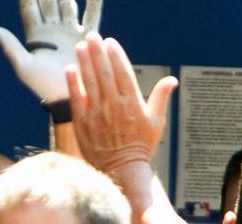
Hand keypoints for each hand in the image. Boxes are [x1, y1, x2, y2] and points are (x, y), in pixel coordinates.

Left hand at [0, 0, 101, 102]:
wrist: (68, 96)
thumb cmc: (42, 85)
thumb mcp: (23, 66)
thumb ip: (10, 46)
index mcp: (36, 36)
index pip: (29, 9)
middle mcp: (53, 31)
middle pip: (49, 3)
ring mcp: (71, 31)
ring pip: (68, 5)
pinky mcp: (88, 37)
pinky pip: (93, 15)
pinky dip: (95, 3)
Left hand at [66, 34, 176, 173]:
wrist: (122, 169)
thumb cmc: (140, 146)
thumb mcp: (157, 122)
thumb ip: (160, 98)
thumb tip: (171, 80)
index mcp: (133, 103)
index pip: (123, 72)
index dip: (115, 55)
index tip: (110, 42)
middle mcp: (114, 105)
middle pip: (104, 73)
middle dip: (97, 52)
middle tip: (92, 37)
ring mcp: (97, 114)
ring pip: (89, 82)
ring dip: (84, 62)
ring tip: (80, 47)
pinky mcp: (83, 123)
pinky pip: (76, 99)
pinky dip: (73, 84)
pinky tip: (70, 69)